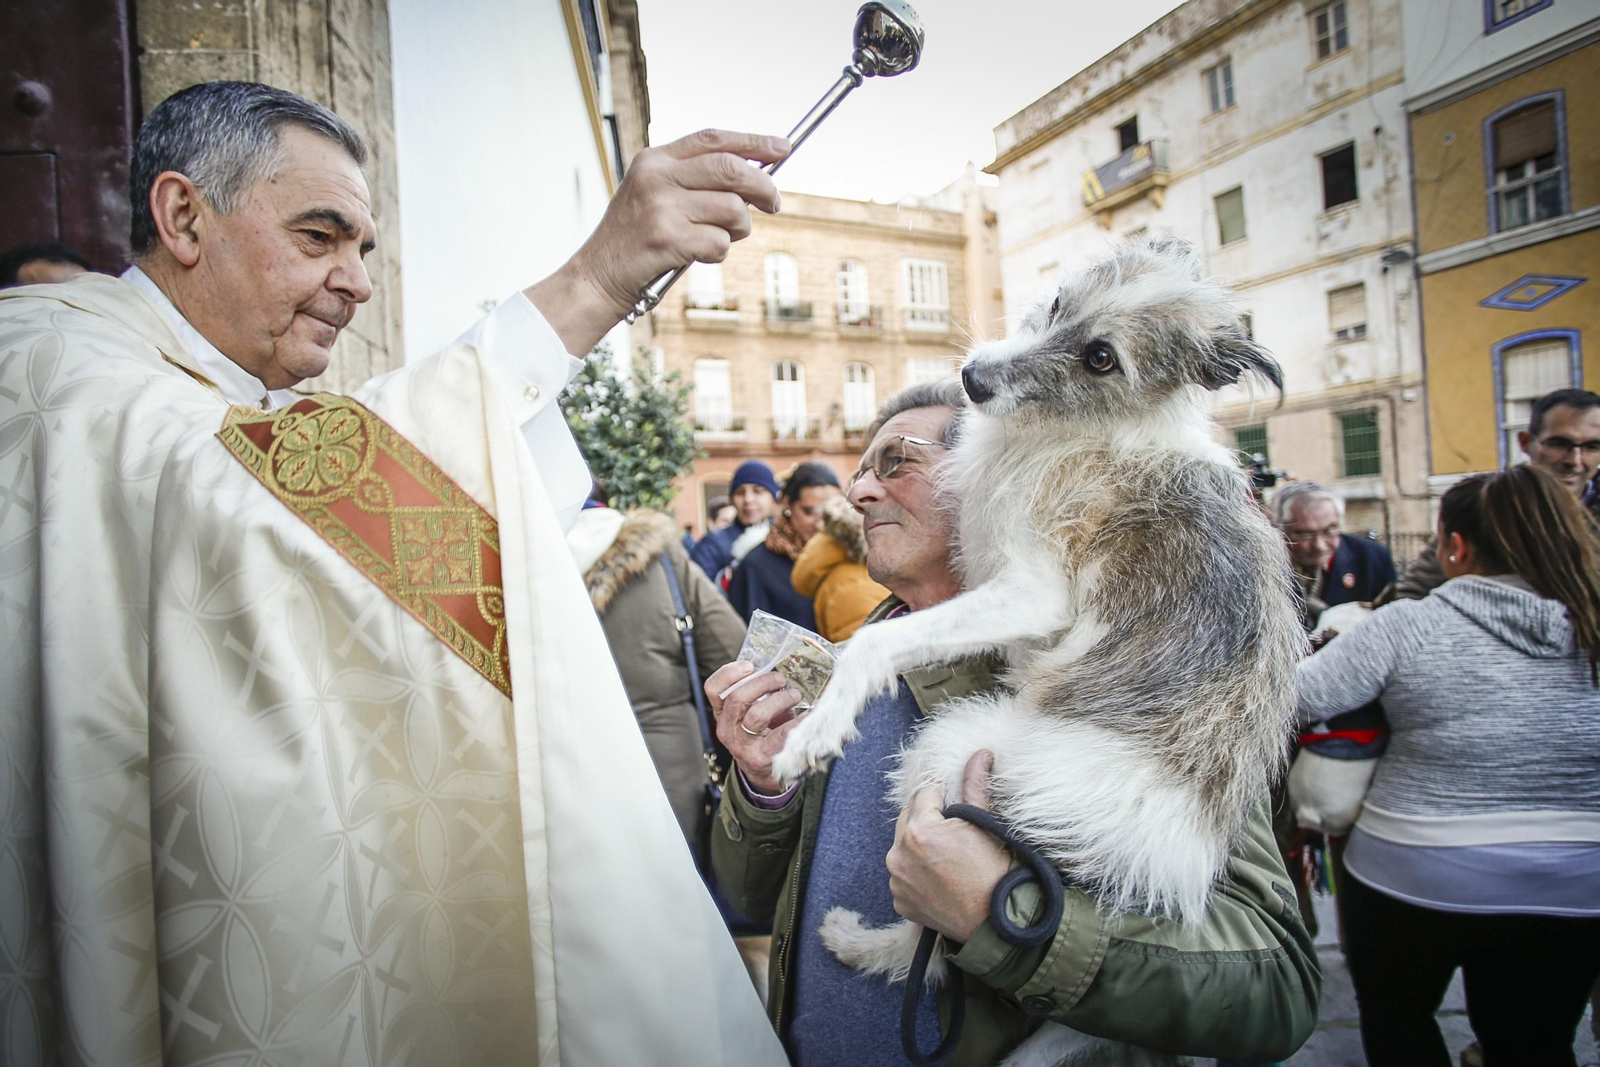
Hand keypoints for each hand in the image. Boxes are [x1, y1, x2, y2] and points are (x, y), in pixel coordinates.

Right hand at [526, 129, 789, 353]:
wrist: (597, 277)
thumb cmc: (636, 240)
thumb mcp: (656, 196)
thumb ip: (696, 182)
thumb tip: (757, 180)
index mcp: (655, 160)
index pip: (713, 139)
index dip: (753, 141)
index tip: (783, 148)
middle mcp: (656, 177)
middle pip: (730, 169)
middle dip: (764, 186)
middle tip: (775, 203)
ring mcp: (660, 208)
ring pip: (733, 210)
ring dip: (739, 230)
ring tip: (719, 239)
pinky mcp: (666, 240)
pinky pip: (720, 243)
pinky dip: (719, 253)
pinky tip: (698, 256)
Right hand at [705, 659, 804, 796]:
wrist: (762, 772)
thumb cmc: (759, 733)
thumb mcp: (749, 712)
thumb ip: (755, 691)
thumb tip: (778, 665)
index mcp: (722, 713)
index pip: (713, 689)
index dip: (729, 673)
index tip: (750, 664)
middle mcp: (727, 729)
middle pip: (736, 698)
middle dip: (762, 683)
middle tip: (780, 679)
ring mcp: (742, 745)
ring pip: (756, 715)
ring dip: (779, 700)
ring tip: (794, 695)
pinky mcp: (761, 758)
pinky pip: (780, 735)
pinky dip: (798, 721)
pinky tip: (809, 714)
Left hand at [887, 751, 1010, 942]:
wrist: (997, 923)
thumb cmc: (995, 872)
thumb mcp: (986, 824)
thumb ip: (975, 785)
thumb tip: (979, 754)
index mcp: (919, 829)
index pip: (923, 794)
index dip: (942, 797)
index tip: (956, 809)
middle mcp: (899, 854)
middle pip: (908, 819)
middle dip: (927, 819)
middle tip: (953, 833)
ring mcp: (896, 880)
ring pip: (903, 847)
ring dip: (919, 846)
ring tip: (948, 858)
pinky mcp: (899, 901)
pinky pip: (903, 876)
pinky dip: (916, 873)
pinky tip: (940, 879)